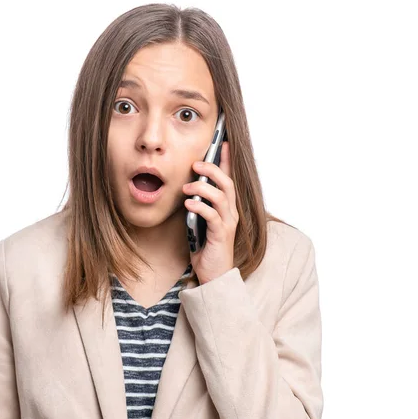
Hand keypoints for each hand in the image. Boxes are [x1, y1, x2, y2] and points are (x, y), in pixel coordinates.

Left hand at [182, 141, 238, 284]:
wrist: (214, 275)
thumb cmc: (206, 248)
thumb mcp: (200, 222)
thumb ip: (198, 206)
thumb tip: (186, 188)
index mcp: (227, 207)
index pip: (229, 178)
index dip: (226, 160)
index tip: (222, 143)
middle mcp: (231, 212)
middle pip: (227, 183)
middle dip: (213, 169)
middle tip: (196, 164)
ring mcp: (227, 223)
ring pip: (221, 196)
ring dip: (202, 188)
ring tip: (186, 188)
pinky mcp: (221, 234)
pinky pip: (212, 215)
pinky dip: (199, 206)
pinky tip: (188, 204)